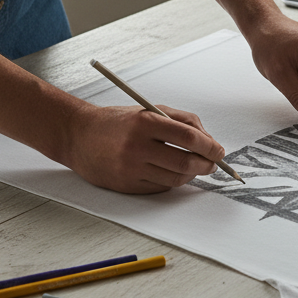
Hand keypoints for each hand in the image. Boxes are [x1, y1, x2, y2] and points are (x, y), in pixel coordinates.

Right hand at [61, 103, 225, 193]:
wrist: (79, 136)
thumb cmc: (118, 122)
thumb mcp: (149, 110)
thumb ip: (182, 120)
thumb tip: (209, 141)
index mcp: (145, 122)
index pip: (188, 136)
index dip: (209, 146)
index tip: (219, 150)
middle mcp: (137, 146)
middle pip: (185, 161)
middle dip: (206, 164)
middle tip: (213, 163)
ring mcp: (131, 168)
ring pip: (175, 178)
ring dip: (192, 174)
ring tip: (195, 167)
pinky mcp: (126, 185)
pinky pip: (160, 187)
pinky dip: (173, 181)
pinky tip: (173, 172)